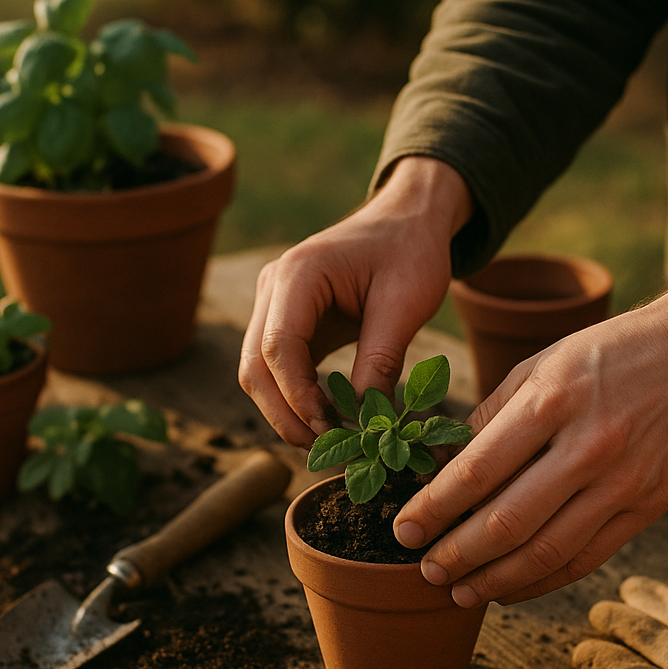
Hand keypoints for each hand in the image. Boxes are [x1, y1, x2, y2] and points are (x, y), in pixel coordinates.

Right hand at [239, 157, 472, 445]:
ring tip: (325, 441)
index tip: (330, 429)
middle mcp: (274, 285)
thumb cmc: (411, 251)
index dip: (298, 396)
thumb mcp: (406, 304)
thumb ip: (381, 360)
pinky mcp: (287, 318)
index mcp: (299, 273)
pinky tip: (325, 419)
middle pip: (256, 365)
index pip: (278, 346)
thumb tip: (366, 421)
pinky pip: (277, 366)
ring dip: (285, 410)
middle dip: (284, 413)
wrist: (409, 219)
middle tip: (322, 449)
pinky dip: (294, 396)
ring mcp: (274, 302)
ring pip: (258, 370)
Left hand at [393, 276, 667, 605]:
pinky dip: (541, 581)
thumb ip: (491, 416)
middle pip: (507, 522)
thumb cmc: (611, 354)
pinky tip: (509, 588)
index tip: (402, 530)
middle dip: (455, 553)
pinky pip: (585, 559)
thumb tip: (442, 467)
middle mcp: (587, 447)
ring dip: (493, 580)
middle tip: (422, 568)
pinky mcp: (647, 509)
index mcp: (552, 401)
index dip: (434, 508)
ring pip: (545, 552)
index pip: (477, 471)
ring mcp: (622, 483)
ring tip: (457, 590)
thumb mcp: (542, 363)